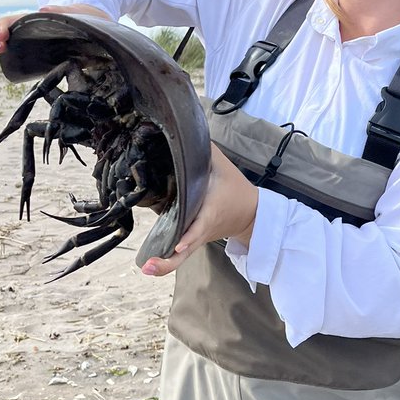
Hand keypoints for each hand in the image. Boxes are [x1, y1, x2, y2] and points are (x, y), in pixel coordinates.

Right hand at [0, 3, 111, 52]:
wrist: (97, 26)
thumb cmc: (84, 17)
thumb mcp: (76, 12)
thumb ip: (63, 11)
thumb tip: (43, 9)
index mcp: (36, 19)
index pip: (11, 21)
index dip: (2, 28)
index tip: (1, 37)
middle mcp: (32, 31)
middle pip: (7, 32)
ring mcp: (36, 43)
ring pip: (13, 45)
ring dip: (3, 50)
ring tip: (1, 54)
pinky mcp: (44, 56)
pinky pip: (26, 57)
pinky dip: (17, 61)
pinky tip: (16, 68)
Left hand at [140, 144, 258, 277]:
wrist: (251, 213)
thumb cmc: (234, 188)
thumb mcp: (222, 165)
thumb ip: (203, 150)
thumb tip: (183, 131)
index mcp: (210, 210)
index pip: (200, 225)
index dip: (190, 235)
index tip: (179, 244)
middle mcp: (202, 228)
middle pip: (186, 248)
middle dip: (170, 260)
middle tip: (150, 266)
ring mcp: (197, 237)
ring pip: (182, 255)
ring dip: (166, 265)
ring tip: (148, 268)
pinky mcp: (193, 240)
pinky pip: (181, 254)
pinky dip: (167, 261)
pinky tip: (150, 265)